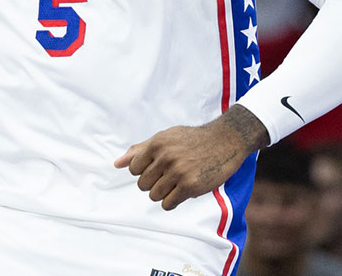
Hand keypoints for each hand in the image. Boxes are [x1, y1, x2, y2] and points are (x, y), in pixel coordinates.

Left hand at [114, 105, 268, 210]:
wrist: (225, 141)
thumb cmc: (192, 139)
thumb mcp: (165, 137)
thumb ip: (140, 150)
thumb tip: (116, 164)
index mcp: (157, 143)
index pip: (134, 169)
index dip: (144, 171)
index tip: (158, 168)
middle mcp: (165, 157)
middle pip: (143, 185)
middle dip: (153, 183)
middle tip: (169, 176)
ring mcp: (178, 172)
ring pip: (154, 196)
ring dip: (163, 193)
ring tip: (175, 184)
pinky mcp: (190, 186)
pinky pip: (168, 204)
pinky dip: (172, 202)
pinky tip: (181, 192)